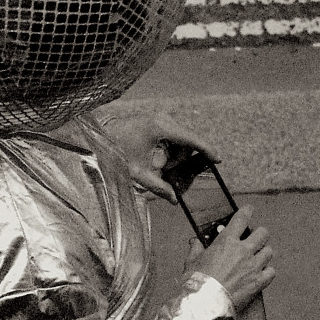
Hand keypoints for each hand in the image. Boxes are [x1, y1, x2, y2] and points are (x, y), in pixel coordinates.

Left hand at [100, 111, 219, 204]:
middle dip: (179, 160)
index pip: (191, 139)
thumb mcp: (137, 172)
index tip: (218, 159)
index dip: (207, 150)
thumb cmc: (117, 151)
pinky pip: (174, 138)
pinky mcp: (159, 121)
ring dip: (173, 156)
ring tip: (155, 164)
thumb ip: (158, 187)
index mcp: (161, 128)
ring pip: (181, 141)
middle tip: (163, 170)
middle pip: (187, 143)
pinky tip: (156, 157)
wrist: (101, 135)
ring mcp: (162, 118)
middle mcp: (164, 119)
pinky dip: (169, 150)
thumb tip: (174, 200)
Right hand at [187, 205, 274, 313]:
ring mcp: (253, 266)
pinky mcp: (259, 282)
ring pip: (269, 251)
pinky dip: (267, 272)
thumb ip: (196, 248)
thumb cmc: (196, 283)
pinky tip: (260, 274)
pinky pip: (271, 271)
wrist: (204, 305)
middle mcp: (243, 251)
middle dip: (259, 234)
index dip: (247, 211)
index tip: (248, 210)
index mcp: (226, 241)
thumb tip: (195, 241)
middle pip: (263, 233)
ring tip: (257, 258)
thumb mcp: (191, 261)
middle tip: (253, 240)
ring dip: (264, 253)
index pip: (242, 218)